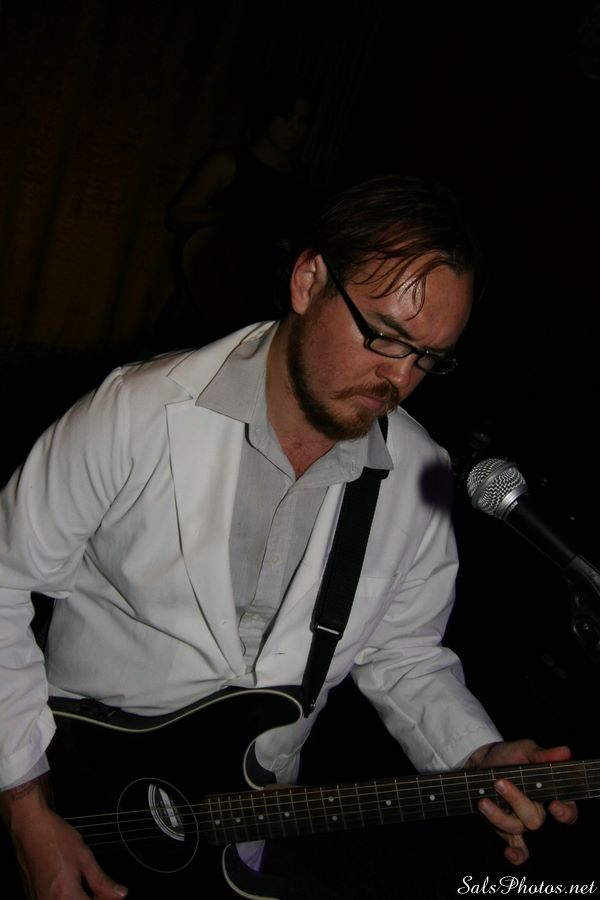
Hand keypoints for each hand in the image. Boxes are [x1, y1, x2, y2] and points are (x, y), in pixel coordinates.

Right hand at [2, 777, 126, 898]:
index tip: (112, 894)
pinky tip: (72, 887)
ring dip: (80, 899)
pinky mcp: (32, 898)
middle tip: (103, 891)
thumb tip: (119, 894)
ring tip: (86, 886)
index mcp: (65, 896)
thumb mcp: (85, 857)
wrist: (29, 827)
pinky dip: (67, 898)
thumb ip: (102, 881)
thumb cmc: (53, 838)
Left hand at [467, 739, 577, 865]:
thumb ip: (543, 755)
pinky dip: (515, 855)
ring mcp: (521, 822)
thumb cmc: (510, 756)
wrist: (482, 761)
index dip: (564, 811)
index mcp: (550, 793)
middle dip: (516, 801)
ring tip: (483, 800)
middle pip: (535, 819)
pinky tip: (509, 854)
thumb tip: (565, 752)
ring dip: (498, 815)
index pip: (568, 809)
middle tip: (500, 782)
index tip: (553, 804)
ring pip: (517, 828)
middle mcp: (538, 811)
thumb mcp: (525, 750)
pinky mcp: (505, 828)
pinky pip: (516, 847)